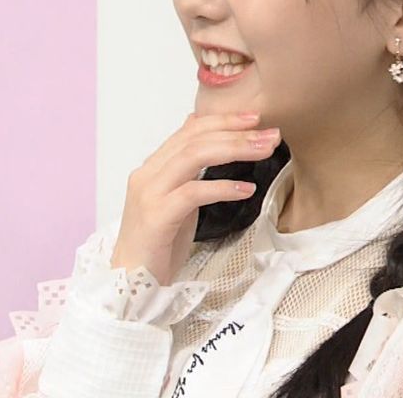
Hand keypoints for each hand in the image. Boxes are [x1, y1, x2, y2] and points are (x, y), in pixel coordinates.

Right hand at [110, 111, 279, 285]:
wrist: (131, 283)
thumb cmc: (157, 244)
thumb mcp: (175, 199)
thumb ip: (186, 170)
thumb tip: (198, 136)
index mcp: (153, 168)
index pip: (189, 130)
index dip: (223, 120)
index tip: (255, 119)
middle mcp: (148, 174)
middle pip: (195, 139)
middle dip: (236, 133)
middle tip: (270, 134)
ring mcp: (150, 193)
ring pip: (194, 156)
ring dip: (235, 150)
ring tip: (264, 152)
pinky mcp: (157, 216)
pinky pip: (193, 193)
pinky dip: (222, 188)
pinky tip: (246, 190)